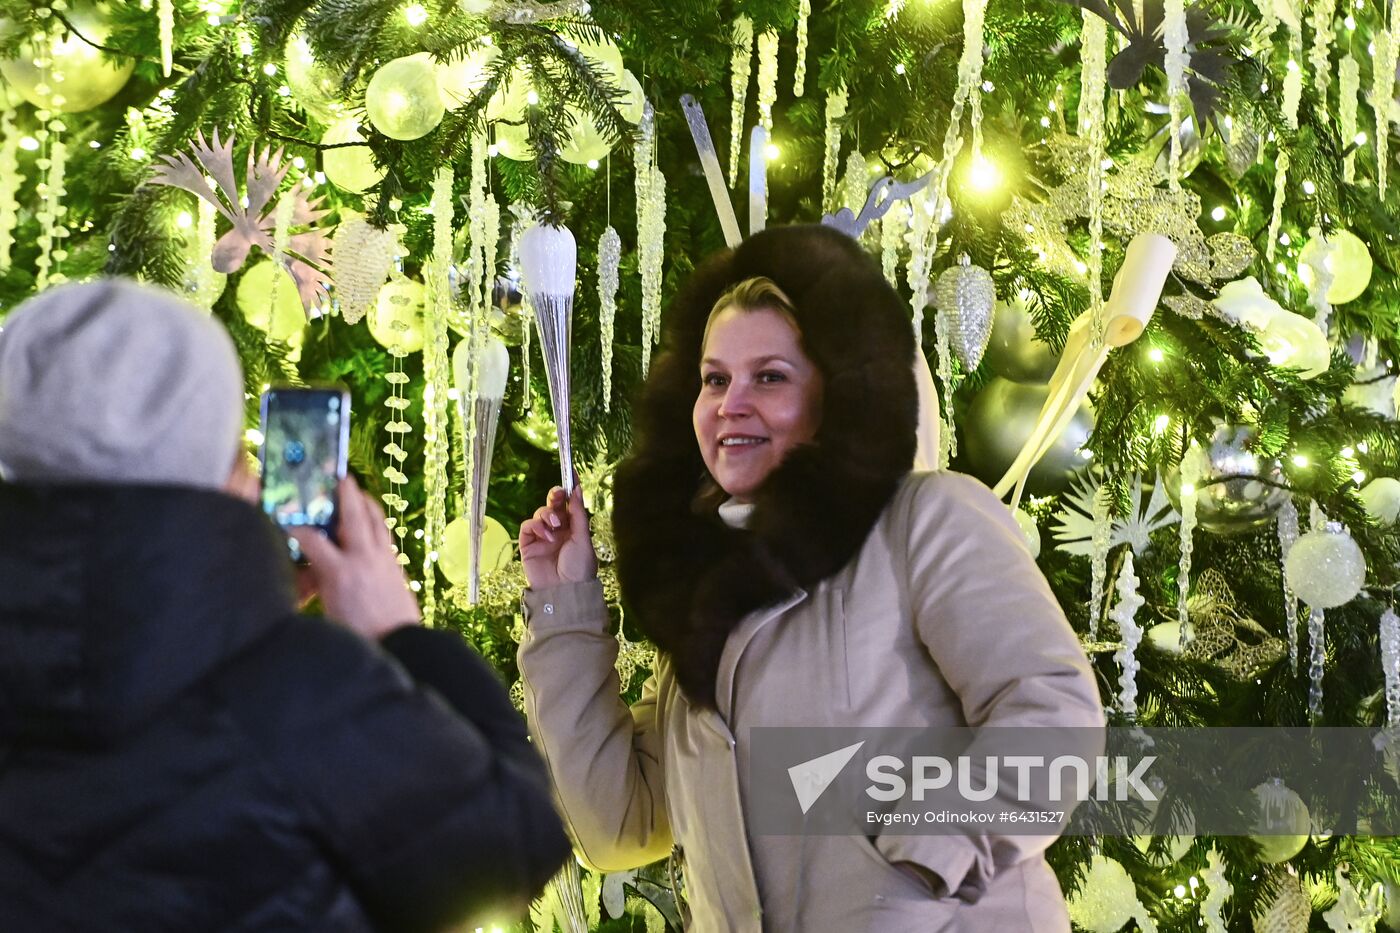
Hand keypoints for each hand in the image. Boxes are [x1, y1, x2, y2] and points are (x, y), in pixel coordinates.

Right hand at [289, 477, 421, 639]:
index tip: (285, 521)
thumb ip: (317, 584)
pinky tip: (369, 520)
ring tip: (356, 490)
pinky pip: (383, 534)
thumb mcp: (328, 610)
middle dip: (344, 493)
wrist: (400, 644)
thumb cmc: (359, 634)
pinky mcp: (396, 564)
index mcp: (340, 573)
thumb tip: (308, 569)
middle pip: (353, 515)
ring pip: (375, 519)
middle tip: (338, 476)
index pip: (312, 540)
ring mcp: (383, 559)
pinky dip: (375, 521)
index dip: (296, 528)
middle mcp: (363, 558)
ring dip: (364, 502)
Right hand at [519, 474, 597, 589]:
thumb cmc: (579, 568)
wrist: (564, 592)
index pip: (570, 503)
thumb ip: (578, 515)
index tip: (572, 471)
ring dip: (546, 515)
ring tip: (555, 526)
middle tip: (558, 493)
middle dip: (555, 496)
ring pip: (540, 513)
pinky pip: (527, 526)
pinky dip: (535, 526)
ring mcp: (542, 537)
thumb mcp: (583, 539)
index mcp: (574, 528)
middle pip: (553, 504)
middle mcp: (558, 530)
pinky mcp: (528, 545)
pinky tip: (546, 535)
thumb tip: (577, 490)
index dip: (570, 488)